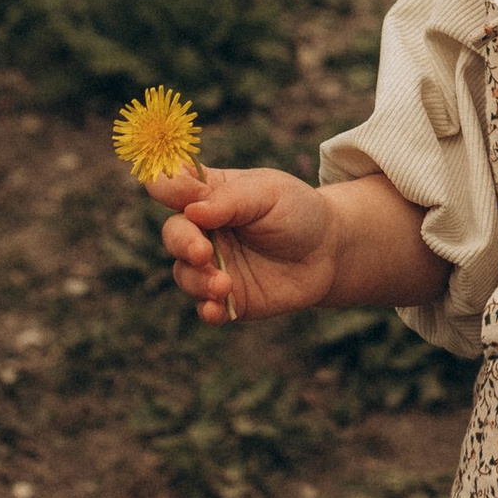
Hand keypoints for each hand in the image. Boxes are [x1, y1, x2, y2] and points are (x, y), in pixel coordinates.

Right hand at [148, 163, 336, 325]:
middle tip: (202, 252)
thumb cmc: (297, 211)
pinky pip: (205, 307)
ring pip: (185, 274)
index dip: (166, 190)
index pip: (172, 188)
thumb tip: (192, 211)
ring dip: (198, 281)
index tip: (182, 200)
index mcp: (209, 195)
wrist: (330, 250)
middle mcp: (205, 231)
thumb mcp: (269, 193)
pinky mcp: (229, 297)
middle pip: (174, 234)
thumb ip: (230, 199)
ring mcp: (213, 265)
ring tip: (225, 284)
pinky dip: (207, 309)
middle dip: (183, 244)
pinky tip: (217, 309)